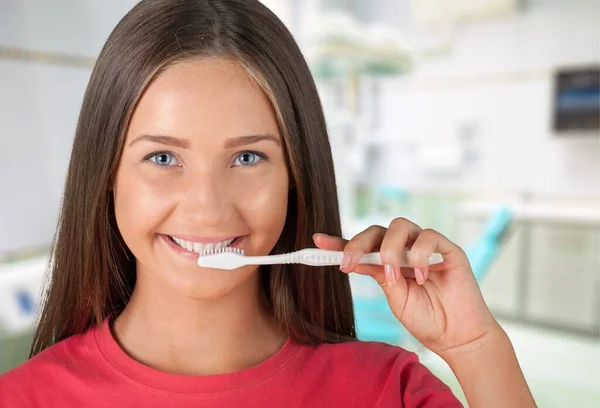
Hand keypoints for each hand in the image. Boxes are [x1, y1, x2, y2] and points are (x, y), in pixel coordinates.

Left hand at [313, 218, 500, 358]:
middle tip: (349, 263)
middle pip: (378, 230)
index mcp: (389, 262)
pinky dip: (420, 254)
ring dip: (390, 250)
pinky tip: (422, 276)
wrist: (457, 337)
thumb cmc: (427, 319)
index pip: (362, 246)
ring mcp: (427, 247)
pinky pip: (429, 236)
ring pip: (401, 226)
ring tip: (394, 277)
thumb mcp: (393, 297)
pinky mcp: (448, 249)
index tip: (317, 241)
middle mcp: (406, 250)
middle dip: (359, 243)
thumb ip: (376, 274)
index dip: (340, 242)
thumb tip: (352, 259)